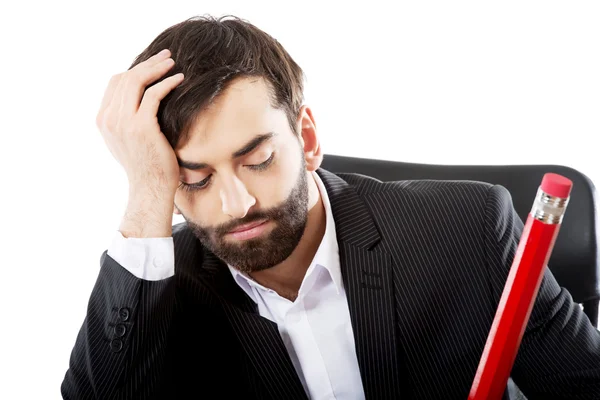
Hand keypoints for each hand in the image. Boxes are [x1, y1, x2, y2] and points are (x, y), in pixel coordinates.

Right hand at [96, 48, 183, 195]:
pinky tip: (180, 79)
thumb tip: (138, 100)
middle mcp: (109, 119)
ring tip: (173, 63)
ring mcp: (123, 123)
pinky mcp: (142, 127)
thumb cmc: (147, 166)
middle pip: (126, 77)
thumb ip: (126, 119)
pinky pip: (154, 94)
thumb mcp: (129, 140)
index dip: (135, 69)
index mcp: (103, 120)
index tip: (153, 64)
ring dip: (157, 68)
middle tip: (166, 56)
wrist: (150, 189)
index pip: (116, 82)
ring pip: (137, 81)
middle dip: (148, 63)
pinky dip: (167, 82)